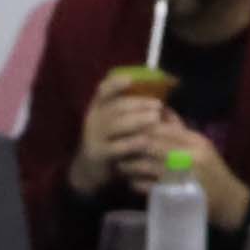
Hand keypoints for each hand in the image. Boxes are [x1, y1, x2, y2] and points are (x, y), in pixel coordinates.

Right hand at [70, 67, 180, 194]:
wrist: (90, 169)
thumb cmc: (110, 141)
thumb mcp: (114, 123)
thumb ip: (130, 111)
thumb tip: (159, 99)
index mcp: (98, 108)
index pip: (103, 91)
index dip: (115, 84)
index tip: (130, 80)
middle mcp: (94, 120)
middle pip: (115, 107)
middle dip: (138, 104)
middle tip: (158, 105)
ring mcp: (94, 137)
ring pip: (116, 125)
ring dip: (137, 120)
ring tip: (155, 118)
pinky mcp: (99, 154)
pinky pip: (116, 147)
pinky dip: (132, 142)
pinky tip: (146, 140)